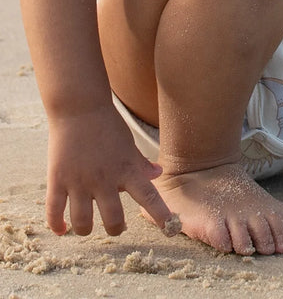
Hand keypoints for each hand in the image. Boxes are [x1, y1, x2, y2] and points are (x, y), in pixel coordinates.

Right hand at [45, 106, 172, 236]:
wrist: (79, 109)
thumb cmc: (107, 125)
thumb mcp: (129, 144)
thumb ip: (141, 163)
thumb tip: (157, 174)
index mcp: (127, 170)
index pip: (149, 197)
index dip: (161, 215)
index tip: (171, 228)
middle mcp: (105, 180)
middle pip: (113, 219)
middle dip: (116, 229)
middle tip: (116, 227)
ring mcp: (79, 182)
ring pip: (83, 221)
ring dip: (86, 229)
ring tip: (87, 228)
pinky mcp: (57, 180)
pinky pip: (54, 211)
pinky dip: (57, 224)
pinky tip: (61, 230)